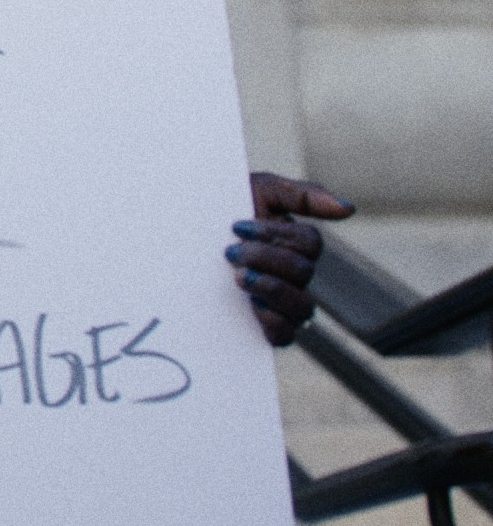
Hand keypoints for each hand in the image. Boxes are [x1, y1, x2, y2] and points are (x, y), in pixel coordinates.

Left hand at [230, 171, 353, 346]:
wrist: (177, 229)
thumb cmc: (221, 206)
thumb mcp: (258, 190)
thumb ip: (301, 195)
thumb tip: (349, 209)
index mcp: (295, 243)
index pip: (308, 244)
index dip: (275, 235)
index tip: (235, 226)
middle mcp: (294, 274)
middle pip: (303, 273)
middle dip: (265, 258)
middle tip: (229, 252)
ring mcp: (280, 301)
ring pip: (303, 308)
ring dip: (272, 289)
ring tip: (238, 277)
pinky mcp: (263, 324)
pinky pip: (285, 335)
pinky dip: (273, 322)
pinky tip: (251, 304)